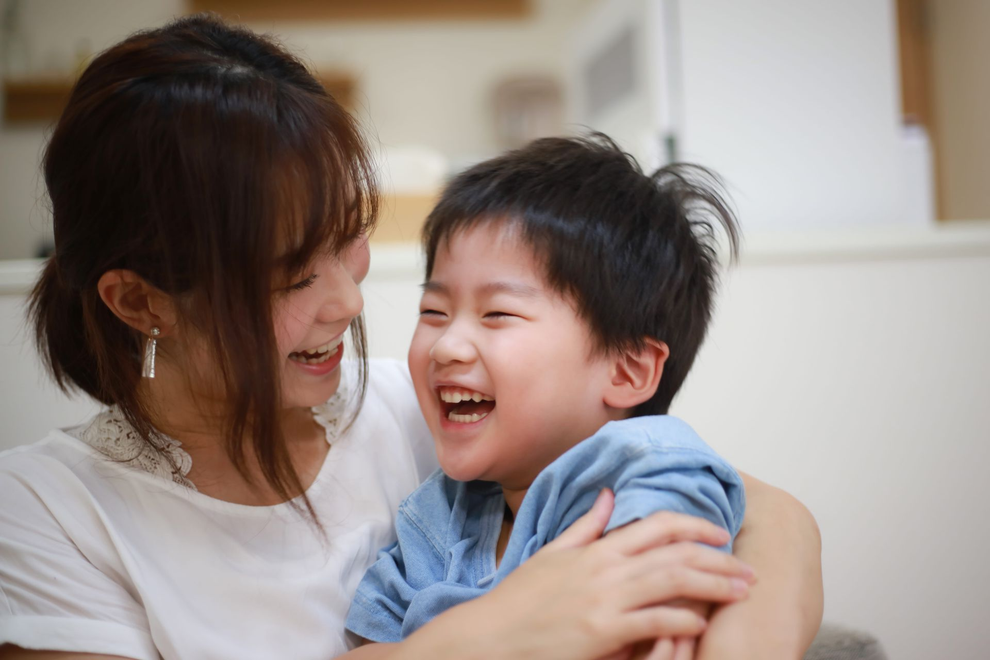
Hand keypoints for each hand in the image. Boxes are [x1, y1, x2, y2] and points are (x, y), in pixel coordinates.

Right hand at [405, 489, 753, 659]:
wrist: (491, 636)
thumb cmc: (519, 601)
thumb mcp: (551, 554)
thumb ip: (586, 526)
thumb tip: (606, 496)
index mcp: (596, 549)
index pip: (656, 525)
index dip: (694, 526)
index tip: (719, 533)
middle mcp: (605, 569)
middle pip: (675, 553)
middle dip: (717, 559)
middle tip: (746, 568)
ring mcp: (604, 600)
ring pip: (672, 582)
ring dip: (713, 585)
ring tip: (740, 592)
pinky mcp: (602, 632)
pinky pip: (654, 621)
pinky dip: (683, 620)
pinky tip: (701, 623)